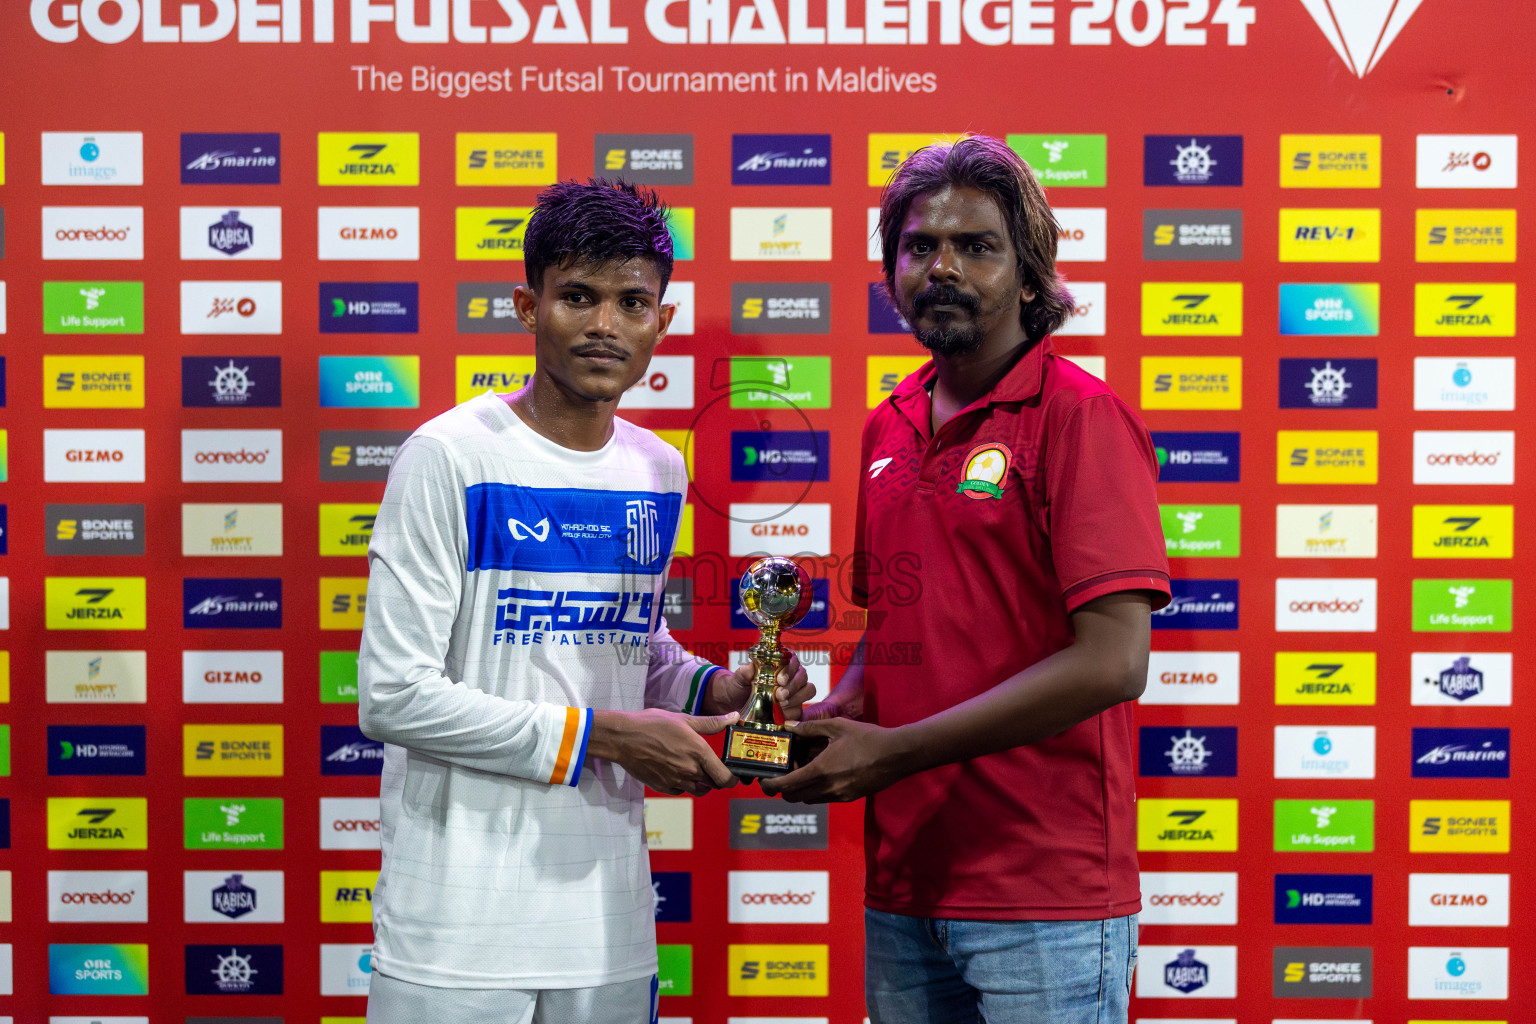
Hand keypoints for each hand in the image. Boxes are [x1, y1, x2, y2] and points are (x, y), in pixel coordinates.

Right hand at [589, 709, 739, 795]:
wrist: (624, 738)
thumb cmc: (652, 725)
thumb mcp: (684, 719)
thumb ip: (712, 723)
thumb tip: (734, 717)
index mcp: (699, 752)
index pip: (725, 778)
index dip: (732, 779)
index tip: (732, 775)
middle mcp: (690, 770)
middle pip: (713, 784)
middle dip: (715, 777)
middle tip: (711, 766)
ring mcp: (676, 781)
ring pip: (698, 790)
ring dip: (700, 783)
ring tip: (694, 768)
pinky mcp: (663, 787)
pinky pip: (680, 791)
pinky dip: (683, 785)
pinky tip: (676, 771)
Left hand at [711, 650, 816, 720]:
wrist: (735, 705)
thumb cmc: (739, 686)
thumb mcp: (738, 678)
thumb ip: (743, 672)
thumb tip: (749, 667)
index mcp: (779, 663)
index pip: (792, 659)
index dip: (790, 668)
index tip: (780, 678)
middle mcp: (790, 676)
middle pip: (802, 675)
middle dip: (793, 684)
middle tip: (780, 694)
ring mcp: (794, 692)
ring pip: (808, 690)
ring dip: (797, 696)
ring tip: (781, 703)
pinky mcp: (794, 708)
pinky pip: (801, 708)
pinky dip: (794, 711)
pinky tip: (783, 714)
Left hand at [758, 718, 908, 802]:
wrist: (897, 755)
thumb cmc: (868, 738)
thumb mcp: (837, 727)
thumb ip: (810, 728)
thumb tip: (790, 726)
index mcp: (821, 770)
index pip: (787, 786)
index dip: (771, 786)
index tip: (763, 781)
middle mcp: (827, 788)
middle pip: (794, 797)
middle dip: (783, 789)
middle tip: (780, 775)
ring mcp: (839, 796)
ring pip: (809, 800)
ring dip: (799, 790)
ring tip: (801, 771)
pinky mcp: (849, 798)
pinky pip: (824, 798)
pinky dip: (815, 791)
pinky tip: (820, 774)